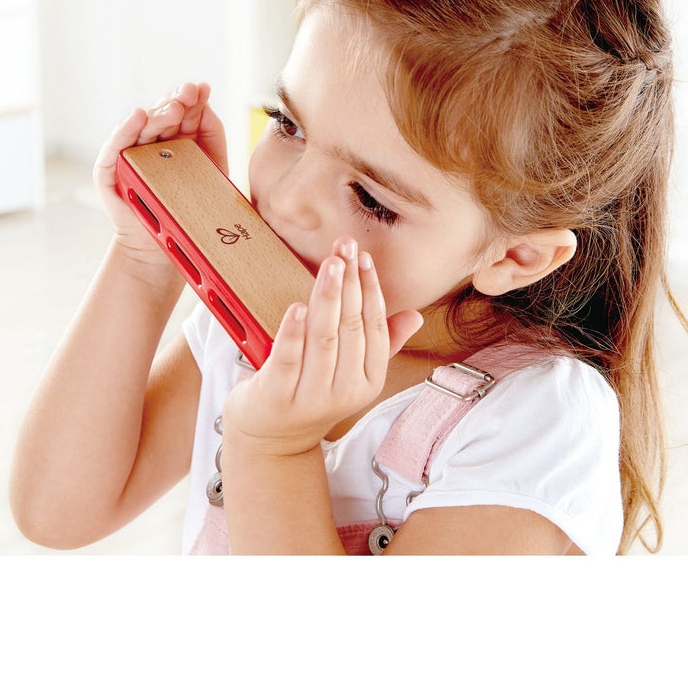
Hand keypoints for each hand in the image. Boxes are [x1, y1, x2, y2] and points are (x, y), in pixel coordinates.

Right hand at [93, 81, 228, 262]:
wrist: (164, 245)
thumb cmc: (186, 208)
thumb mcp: (209, 169)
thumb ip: (211, 138)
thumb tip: (206, 108)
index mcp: (173, 140)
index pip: (182, 113)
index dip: (192, 99)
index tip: (204, 88)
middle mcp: (149, 143)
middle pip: (162, 116)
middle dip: (177, 102)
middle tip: (190, 92)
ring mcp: (129, 154)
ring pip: (142, 127)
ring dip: (159, 114)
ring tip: (175, 107)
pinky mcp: (110, 169)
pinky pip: (117, 146)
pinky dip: (126, 129)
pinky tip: (138, 116)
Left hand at [221, 238, 423, 457]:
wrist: (272, 440)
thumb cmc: (311, 393)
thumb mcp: (351, 372)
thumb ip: (381, 342)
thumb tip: (415, 316)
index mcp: (368, 380)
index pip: (373, 326)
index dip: (370, 289)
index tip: (363, 257)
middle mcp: (345, 391)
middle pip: (351, 327)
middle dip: (350, 283)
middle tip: (344, 248)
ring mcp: (311, 396)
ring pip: (324, 338)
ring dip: (328, 297)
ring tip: (330, 265)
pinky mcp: (278, 397)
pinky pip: (288, 360)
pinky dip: (293, 332)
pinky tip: (298, 306)